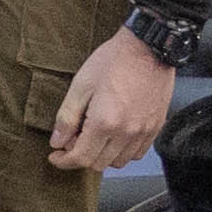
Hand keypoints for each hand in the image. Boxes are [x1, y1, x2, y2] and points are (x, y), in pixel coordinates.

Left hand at [50, 28, 181, 174]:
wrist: (148, 47)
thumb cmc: (115, 60)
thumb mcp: (81, 84)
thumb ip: (67, 117)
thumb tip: (58, 141)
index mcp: (104, 122)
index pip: (80, 158)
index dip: (63, 161)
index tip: (56, 156)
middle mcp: (126, 132)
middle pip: (98, 163)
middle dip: (81, 156)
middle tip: (73, 139)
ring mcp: (143, 131)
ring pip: (118, 162)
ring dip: (102, 155)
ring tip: (95, 136)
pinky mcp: (155, 127)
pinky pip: (137, 153)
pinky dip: (122, 151)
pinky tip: (115, 135)